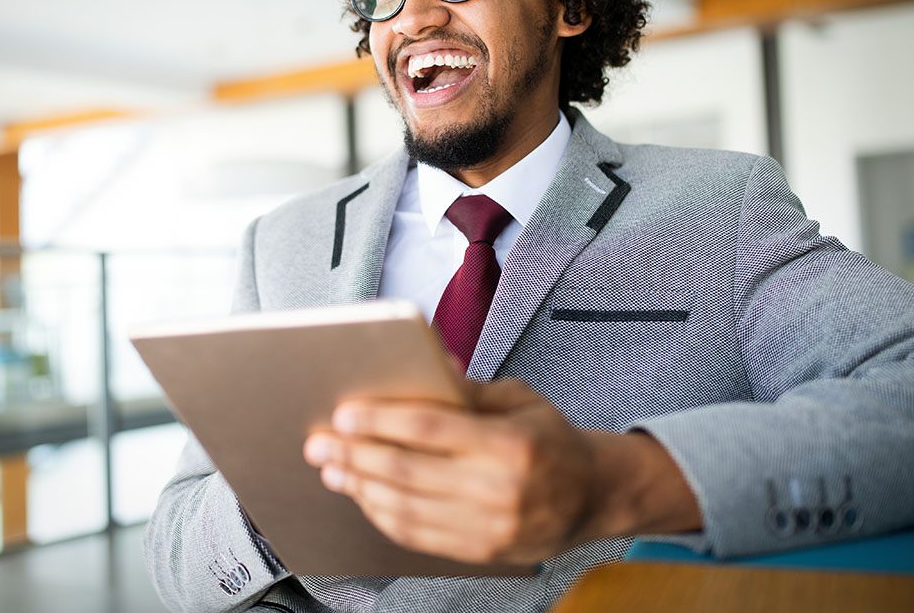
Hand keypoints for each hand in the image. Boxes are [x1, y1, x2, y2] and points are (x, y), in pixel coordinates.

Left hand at [302, 378, 605, 564]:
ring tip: (333, 471)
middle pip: (407, 470)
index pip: (431, 427)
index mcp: (510, 442)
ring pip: (406, 507)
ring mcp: (490, 526)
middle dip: (354, 455)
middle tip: (319, 444)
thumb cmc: (550, 437)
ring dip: (361, 488)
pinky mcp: (482, 551)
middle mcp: (500, 488)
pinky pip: (418, 535)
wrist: (594, 495)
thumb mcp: (518, 399)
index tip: (343, 413)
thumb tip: (422, 362)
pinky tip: (365, 497)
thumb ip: (466, 388)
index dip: (381, 419)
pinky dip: (383, 515)